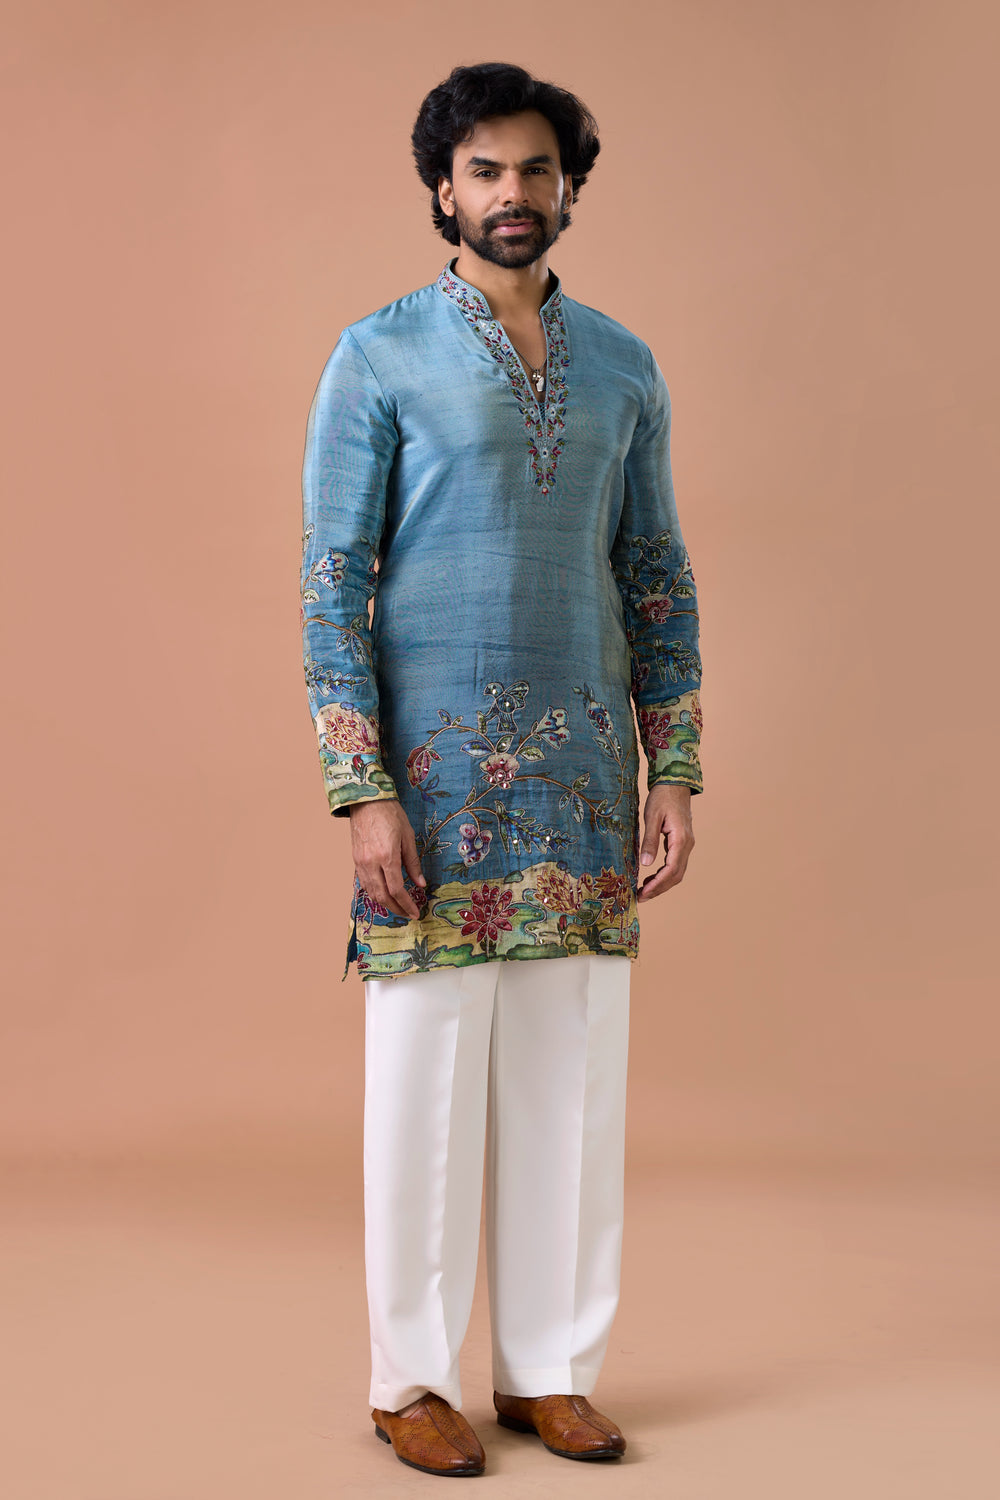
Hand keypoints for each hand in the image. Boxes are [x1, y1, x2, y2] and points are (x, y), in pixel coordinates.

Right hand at [348, 799, 425, 919]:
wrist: (366, 800)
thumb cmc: (390, 814)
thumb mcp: (408, 836)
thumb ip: (413, 863)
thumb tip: (420, 884)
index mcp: (387, 856)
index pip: (397, 889)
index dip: (406, 904)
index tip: (415, 912)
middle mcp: (371, 862)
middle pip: (382, 895)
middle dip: (396, 909)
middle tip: (408, 915)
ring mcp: (360, 862)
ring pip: (371, 892)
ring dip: (385, 904)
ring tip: (398, 908)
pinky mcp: (355, 860)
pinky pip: (364, 883)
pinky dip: (374, 893)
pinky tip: (384, 895)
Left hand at [637, 783, 694, 901]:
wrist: (675, 783)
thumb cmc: (662, 797)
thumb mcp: (652, 817)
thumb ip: (649, 841)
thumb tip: (645, 864)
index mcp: (680, 839)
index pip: (671, 870)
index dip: (657, 884)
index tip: (643, 892)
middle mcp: (687, 845)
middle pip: (676, 875)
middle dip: (659, 888)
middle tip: (641, 896)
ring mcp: (686, 844)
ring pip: (677, 872)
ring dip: (662, 883)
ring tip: (644, 890)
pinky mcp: (682, 843)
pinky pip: (676, 864)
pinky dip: (664, 874)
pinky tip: (651, 876)